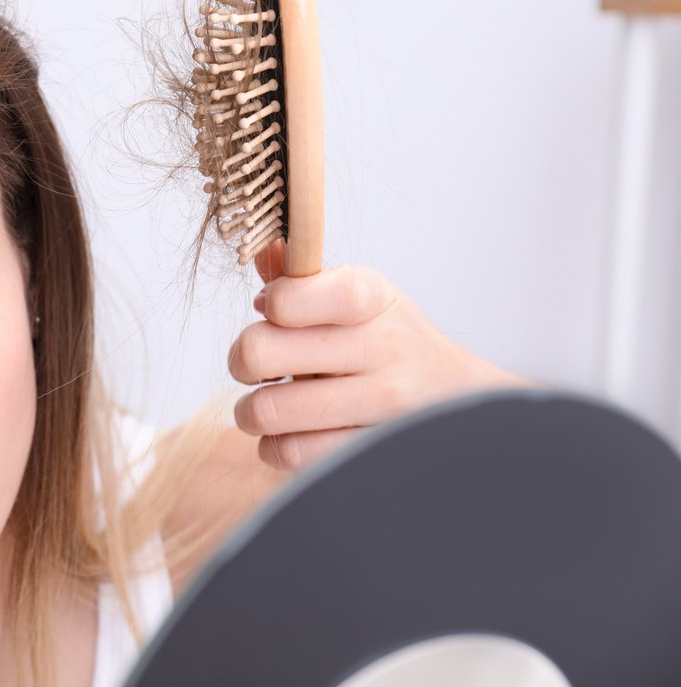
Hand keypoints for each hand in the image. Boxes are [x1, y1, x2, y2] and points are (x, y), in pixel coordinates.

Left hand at [228, 241, 531, 470]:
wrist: (460, 401)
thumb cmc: (387, 341)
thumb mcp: (356, 296)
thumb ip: (301, 278)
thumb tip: (261, 249)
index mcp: (370, 296)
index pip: (289, 296)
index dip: (268, 305)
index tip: (273, 311)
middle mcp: (381, 346)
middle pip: (259, 352)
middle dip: (241, 360)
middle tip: (254, 366)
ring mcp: (381, 402)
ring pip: (267, 410)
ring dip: (251, 411)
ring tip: (266, 405)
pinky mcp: (371, 450)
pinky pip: (290, 452)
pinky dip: (275, 447)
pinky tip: (291, 433)